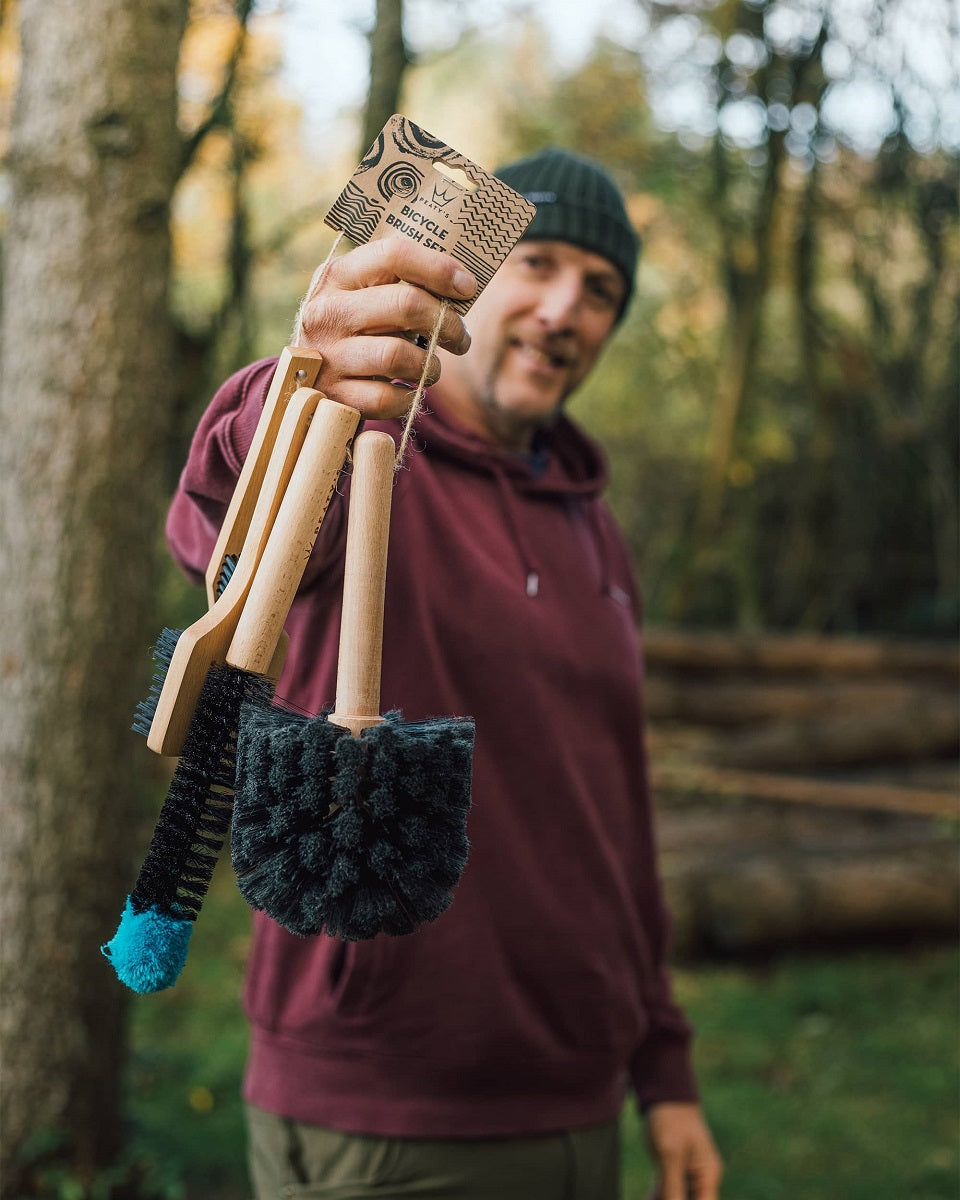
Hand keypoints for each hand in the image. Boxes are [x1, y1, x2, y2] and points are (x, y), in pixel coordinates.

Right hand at [296, 237, 475, 419]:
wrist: (305, 381)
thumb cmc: (355, 332)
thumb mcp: (365, 296)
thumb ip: (402, 284)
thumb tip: (462, 287)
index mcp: (337, 275)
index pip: (393, 254)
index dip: (438, 268)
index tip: (467, 287)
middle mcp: (327, 311)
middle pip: (405, 304)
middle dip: (447, 323)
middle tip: (460, 338)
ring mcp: (326, 355)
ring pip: (397, 355)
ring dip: (429, 365)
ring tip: (431, 367)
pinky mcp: (333, 395)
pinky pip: (386, 398)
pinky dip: (408, 397)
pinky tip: (408, 391)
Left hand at [644, 1102, 722, 1199]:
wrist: (664, 1092)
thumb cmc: (670, 1119)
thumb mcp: (669, 1154)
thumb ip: (672, 1186)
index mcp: (708, 1175)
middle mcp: (702, 1177)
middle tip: (654, 1196)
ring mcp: (689, 1173)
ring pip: (678, 1197)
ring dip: (664, 1198)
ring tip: (649, 1196)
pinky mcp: (675, 1168)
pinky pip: (668, 1189)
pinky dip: (657, 1195)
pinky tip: (648, 1197)